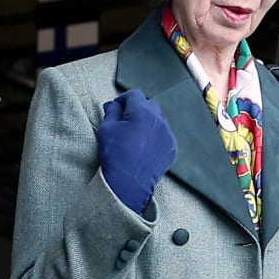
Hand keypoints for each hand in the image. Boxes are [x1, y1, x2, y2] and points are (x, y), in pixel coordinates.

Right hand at [97, 89, 176, 214]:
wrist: (129, 184)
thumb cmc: (116, 156)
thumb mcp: (106, 129)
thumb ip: (111, 112)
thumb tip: (113, 105)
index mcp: (143, 111)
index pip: (134, 95)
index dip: (123, 100)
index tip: (116, 108)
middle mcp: (159, 120)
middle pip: (148, 105)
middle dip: (136, 109)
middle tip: (124, 121)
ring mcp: (168, 135)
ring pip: (158, 120)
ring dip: (147, 122)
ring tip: (135, 135)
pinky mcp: (171, 148)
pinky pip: (164, 135)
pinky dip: (155, 136)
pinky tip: (144, 146)